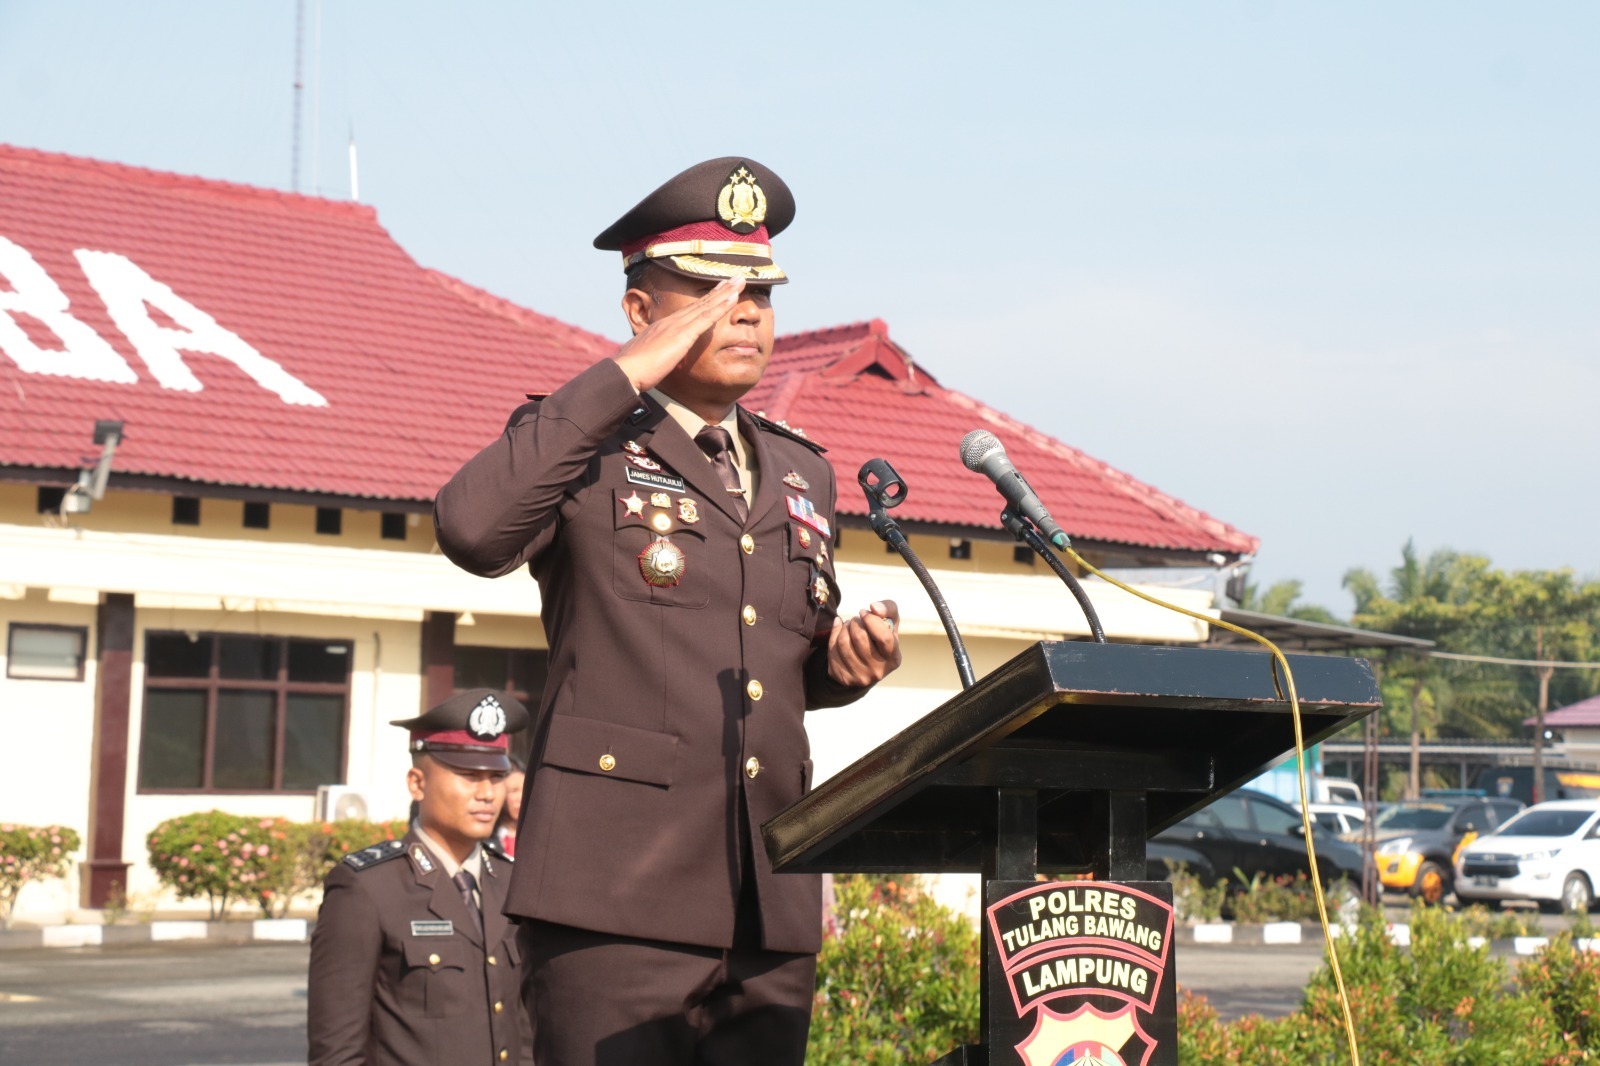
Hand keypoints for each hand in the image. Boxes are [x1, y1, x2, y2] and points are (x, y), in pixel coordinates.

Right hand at [612, 276, 743, 391]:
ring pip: (706, 304)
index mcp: (663, 328)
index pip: (690, 311)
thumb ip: (655, 356)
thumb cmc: (633, 370)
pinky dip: (721, 306)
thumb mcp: (647, 360)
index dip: (706, 300)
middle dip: (720, 289)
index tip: (719, 290)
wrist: (625, 371)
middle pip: (701, 302)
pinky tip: (734, 297)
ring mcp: (677, 326)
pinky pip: (706, 317)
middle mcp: (671, 322)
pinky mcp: (683, 334)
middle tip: (735, 278)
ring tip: (740, 280)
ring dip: (726, 291)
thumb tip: (657, 360)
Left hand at [827, 600, 901, 687]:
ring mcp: (860, 677)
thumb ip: (889, 608)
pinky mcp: (844, 678)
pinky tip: (840, 632)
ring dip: (844, 627)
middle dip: (854, 622)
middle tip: (855, 619)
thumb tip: (874, 608)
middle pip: (860, 637)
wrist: (866, 664)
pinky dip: (834, 635)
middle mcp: (878, 671)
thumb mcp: (890, 622)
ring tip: (848, 625)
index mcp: (893, 658)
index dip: (870, 620)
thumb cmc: (880, 637)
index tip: (864, 612)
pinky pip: (833, 650)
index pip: (883, 636)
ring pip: (843, 642)